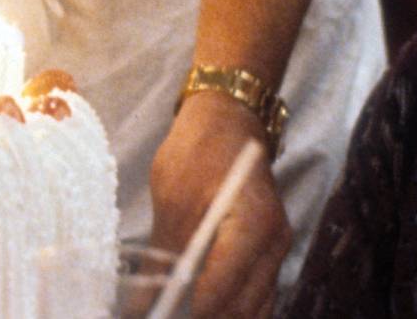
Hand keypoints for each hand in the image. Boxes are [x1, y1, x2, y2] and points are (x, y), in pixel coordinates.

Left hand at [149, 92, 290, 317]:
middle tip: (169, 316)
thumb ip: (161, 256)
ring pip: (254, 308)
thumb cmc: (200, 148)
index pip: (225, 285)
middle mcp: (274, 243)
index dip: (194, 311)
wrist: (229, 118)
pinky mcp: (269, 253)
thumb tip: (139, 306)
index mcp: (253, 224)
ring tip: (181, 313)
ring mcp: (277, 250)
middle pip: (245, 307)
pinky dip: (230, 308)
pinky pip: (256, 295)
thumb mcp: (173, 197)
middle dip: (207, 318)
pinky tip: (200, 310)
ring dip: (222, 316)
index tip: (163, 315)